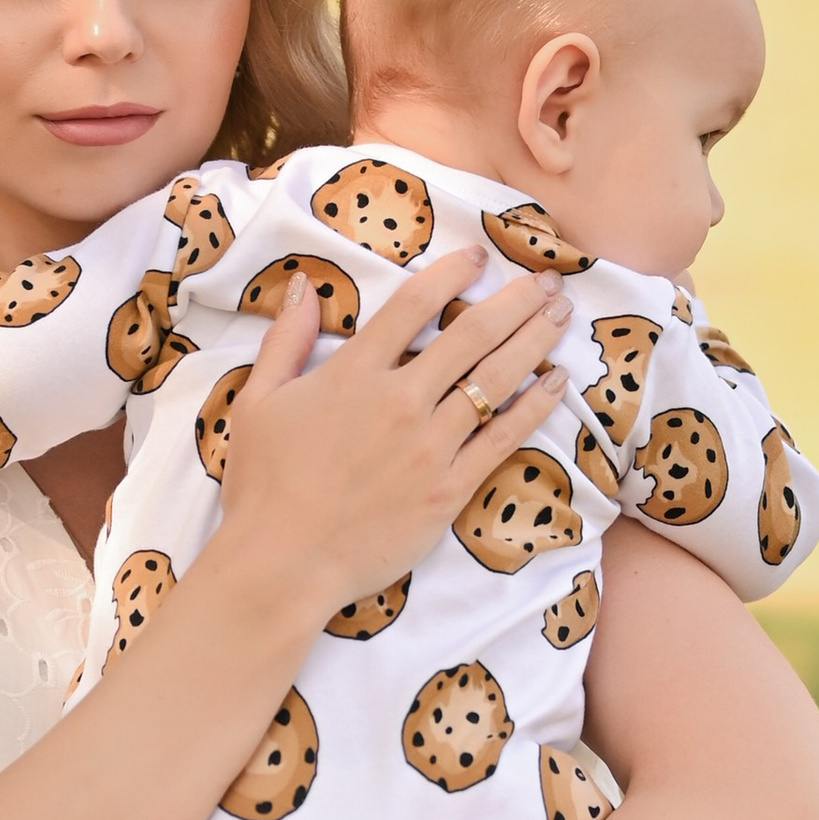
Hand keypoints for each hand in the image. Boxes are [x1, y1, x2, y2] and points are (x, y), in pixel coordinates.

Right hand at [211, 247, 568, 619]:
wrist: (282, 563)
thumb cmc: (262, 486)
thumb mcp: (257, 401)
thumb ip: (286, 339)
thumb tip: (305, 285)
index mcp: (353, 372)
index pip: (414, 304)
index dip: (452, 273)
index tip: (479, 256)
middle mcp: (400, 400)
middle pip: (472, 334)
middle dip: (515, 300)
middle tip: (546, 280)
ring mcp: (430, 445)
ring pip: (497, 379)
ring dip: (535, 339)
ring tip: (561, 313)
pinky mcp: (449, 489)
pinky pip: (503, 438)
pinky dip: (535, 405)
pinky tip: (557, 381)